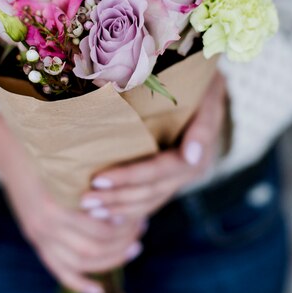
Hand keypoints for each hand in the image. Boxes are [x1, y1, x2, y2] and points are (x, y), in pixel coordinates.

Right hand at [0, 115, 144, 292]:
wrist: (10, 152)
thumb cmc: (46, 149)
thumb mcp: (67, 160)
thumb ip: (91, 178)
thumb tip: (128, 191)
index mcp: (56, 203)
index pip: (100, 228)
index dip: (124, 226)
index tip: (140, 214)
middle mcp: (45, 225)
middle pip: (94, 248)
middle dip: (123, 242)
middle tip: (141, 228)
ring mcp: (39, 236)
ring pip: (82, 262)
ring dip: (112, 259)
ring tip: (134, 246)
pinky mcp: (36, 242)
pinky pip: (59, 271)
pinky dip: (81, 284)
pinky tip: (100, 291)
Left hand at [80, 72, 227, 219]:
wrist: (205, 79)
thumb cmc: (199, 77)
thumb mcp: (205, 91)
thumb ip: (202, 124)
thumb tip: (191, 156)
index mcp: (200, 149)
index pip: (160, 170)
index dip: (129, 176)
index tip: (98, 179)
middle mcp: (192, 167)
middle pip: (152, 190)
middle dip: (117, 197)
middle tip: (85, 200)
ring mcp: (181, 174)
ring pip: (149, 200)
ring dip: (119, 207)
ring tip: (90, 209)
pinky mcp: (170, 176)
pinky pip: (150, 199)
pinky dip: (128, 208)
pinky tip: (107, 214)